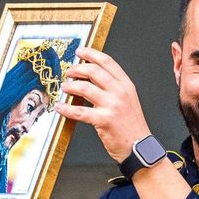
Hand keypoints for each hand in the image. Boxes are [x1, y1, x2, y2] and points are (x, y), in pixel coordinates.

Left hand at [56, 48, 152, 162]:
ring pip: (84, 87)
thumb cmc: (131, 126)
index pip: (107, 62)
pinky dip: (66, 109)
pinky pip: (79, 111)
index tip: (80, 52)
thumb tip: (90, 77)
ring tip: (65, 87)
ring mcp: (112, 105)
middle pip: (94, 71)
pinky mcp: (104, 120)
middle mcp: (120, 92)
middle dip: (77, 69)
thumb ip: (113, 88)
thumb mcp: (128, 101)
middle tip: (69, 72)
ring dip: (70, 86)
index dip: (91, 54)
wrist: (138, 147)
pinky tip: (60, 107)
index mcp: (126, 85)